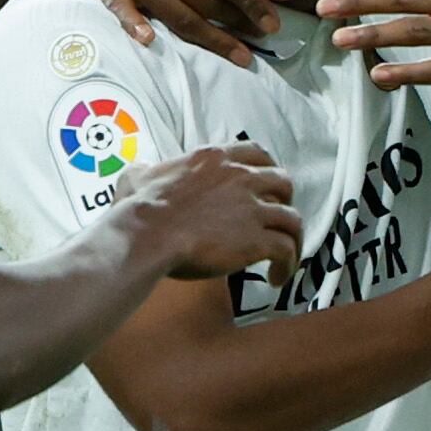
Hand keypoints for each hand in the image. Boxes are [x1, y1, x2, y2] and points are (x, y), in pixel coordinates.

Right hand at [92, 0, 293, 69]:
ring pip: (175, 15)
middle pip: (204, 2)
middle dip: (236, 23)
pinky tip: (150, 40)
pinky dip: (132, 24)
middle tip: (260, 39)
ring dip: (209, 39)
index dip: (253, 4)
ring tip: (238, 54)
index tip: (273, 24)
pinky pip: (120, 9)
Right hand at [116, 145, 302, 285]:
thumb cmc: (138, 209)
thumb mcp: (137, 175)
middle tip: (275, 219)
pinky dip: (288, 263)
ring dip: (293, 238)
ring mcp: (250, 208)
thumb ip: (145, 169)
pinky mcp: (255, 238)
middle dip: (284, 201)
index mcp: (215, 159)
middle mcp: (239, 177)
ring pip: (292, 218)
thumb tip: (140, 170)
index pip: (256, 153)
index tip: (266, 185)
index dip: (267, 169)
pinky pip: (286, 249)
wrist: (147, 234)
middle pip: (283, 182)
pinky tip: (276, 277)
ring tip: (285, 257)